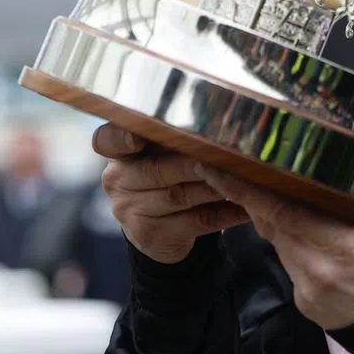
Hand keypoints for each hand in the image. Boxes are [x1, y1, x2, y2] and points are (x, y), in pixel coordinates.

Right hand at [93, 124, 249, 263]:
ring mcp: (130, 211)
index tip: (139, 137)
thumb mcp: (163, 153)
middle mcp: (117, 181)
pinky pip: (197, 221)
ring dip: (216, 185)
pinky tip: (247, 206)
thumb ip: (176, 136)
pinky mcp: (150, 236)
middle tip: (229, 152)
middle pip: (158, 169)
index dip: (122, 137)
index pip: (107, 140)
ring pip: (181, 195)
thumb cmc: (168, 175)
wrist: (161, 229)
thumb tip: (221, 117)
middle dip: (198, 161)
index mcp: (119, 154)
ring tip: (245, 176)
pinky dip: (226, 212)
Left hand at [196, 127, 353, 329]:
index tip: (221, 164)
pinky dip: (289, 239)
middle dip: (252, 192)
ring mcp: (306, 288)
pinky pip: (288, 261)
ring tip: (265, 185)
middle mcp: (316, 268)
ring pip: (276, 240)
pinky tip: (300, 224)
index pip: (279, 209)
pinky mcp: (304, 301)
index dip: (247, 187)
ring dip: (272, 214)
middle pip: (270, 221)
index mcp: (344, 245)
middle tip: (235, 162)